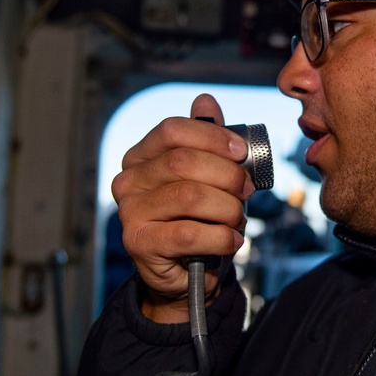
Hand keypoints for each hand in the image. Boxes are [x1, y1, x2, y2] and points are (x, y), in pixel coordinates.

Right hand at [111, 94, 254, 322]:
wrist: (186, 274)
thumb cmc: (197, 219)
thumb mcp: (206, 176)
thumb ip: (205, 140)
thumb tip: (205, 101)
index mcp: (141, 156)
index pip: (172, 130)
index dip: (212, 137)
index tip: (241, 152)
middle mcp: (128, 180)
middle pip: (182, 162)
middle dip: (226, 175)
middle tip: (247, 190)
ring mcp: (129, 212)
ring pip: (189, 196)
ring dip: (227, 208)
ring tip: (238, 218)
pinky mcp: (139, 243)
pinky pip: (188, 234)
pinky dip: (220, 237)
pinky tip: (232, 239)